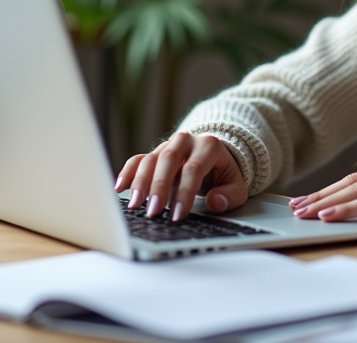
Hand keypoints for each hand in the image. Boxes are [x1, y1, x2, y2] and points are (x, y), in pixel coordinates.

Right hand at [114, 132, 246, 222]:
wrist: (216, 155)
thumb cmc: (224, 173)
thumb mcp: (236, 185)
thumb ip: (230, 195)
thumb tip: (215, 202)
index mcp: (209, 146)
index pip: (194, 169)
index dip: (185, 192)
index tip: (177, 214)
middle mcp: (186, 141)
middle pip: (169, 160)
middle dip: (159, 187)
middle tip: (153, 211)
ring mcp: (168, 145)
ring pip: (151, 159)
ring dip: (141, 183)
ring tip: (136, 205)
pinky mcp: (154, 153)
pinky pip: (138, 159)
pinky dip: (128, 172)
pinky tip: (120, 188)